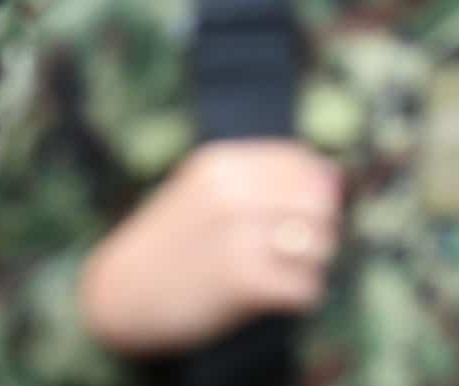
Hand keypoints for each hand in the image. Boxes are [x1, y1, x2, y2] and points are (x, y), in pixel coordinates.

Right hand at [77, 141, 342, 358]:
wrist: (124, 291)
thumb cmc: (173, 242)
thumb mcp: (203, 193)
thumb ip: (259, 181)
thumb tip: (334, 178)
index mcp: (220, 162)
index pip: (302, 162)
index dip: (314, 189)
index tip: (294, 213)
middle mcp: (229, 193)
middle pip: (320, 203)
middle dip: (319, 229)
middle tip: (291, 250)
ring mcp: (236, 236)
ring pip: (320, 245)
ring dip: (310, 265)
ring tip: (280, 272)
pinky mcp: (243, 281)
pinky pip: (307, 287)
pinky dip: (298, 295)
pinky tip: (271, 296)